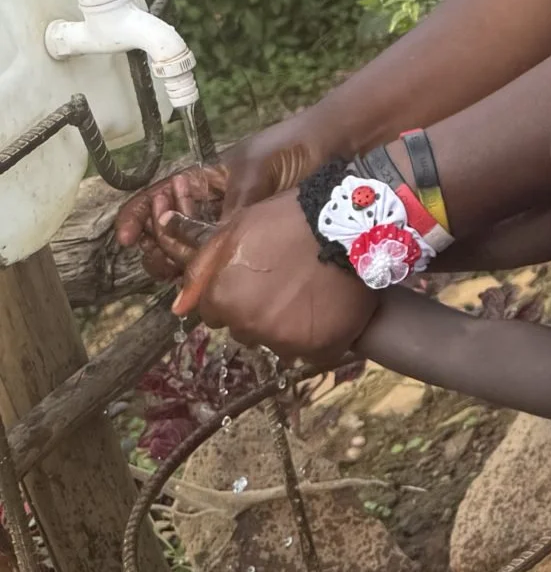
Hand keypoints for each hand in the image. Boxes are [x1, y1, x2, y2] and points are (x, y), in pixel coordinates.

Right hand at [115, 115, 336, 277]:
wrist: (331, 147)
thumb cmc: (289, 149)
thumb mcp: (252, 175)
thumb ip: (229, 213)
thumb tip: (206, 254)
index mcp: (199, 181)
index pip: (153, 199)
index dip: (134, 219)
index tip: (128, 241)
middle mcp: (206, 205)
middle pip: (164, 234)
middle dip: (158, 249)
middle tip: (170, 258)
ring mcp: (226, 224)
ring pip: (188, 251)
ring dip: (182, 263)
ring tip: (192, 268)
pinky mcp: (248, 240)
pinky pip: (218, 259)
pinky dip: (209, 271)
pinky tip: (213, 277)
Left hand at [161, 191, 375, 366]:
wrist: (350, 223)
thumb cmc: (289, 219)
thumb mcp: (236, 230)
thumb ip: (202, 269)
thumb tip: (178, 308)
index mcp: (224, 300)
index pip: (214, 312)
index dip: (234, 291)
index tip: (259, 274)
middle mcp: (250, 327)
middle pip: (244, 329)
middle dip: (259, 310)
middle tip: (287, 282)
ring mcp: (287, 341)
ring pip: (278, 342)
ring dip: (289, 325)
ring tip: (312, 293)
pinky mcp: (322, 348)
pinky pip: (313, 352)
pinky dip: (319, 335)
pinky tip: (329, 309)